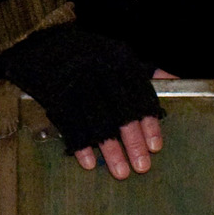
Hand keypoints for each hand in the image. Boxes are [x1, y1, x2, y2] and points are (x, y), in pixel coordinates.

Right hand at [0, 24, 162, 178]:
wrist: (38, 41)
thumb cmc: (87, 54)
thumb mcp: (117, 55)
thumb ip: (145, 70)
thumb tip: (175, 82)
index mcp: (118, 59)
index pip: (139, 93)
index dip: (148, 121)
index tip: (156, 147)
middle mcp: (98, 69)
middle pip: (119, 108)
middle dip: (132, 140)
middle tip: (142, 167)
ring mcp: (74, 81)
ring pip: (96, 118)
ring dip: (109, 148)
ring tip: (121, 173)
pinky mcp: (53, 93)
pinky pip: (69, 123)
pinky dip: (80, 144)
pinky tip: (89, 163)